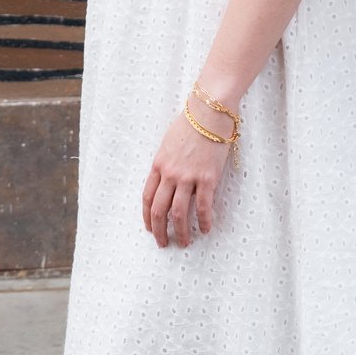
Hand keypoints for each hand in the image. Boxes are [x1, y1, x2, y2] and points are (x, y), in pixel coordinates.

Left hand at [141, 106, 231, 247]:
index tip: (149, 228)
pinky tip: (206, 229)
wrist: (209, 111)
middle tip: (163, 243)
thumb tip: (169, 179)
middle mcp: (170, 174)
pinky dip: (204, 221)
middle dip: (159, 231)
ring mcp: (188, 177)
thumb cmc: (191, 122)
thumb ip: (167, 162)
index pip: (147, 197)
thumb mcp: (169, 142)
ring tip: (184, 242)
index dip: (147, 216)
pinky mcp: (207, 178)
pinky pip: (203, 206)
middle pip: (159, 210)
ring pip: (178, 213)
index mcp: (158, 165)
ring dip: (180, 232)